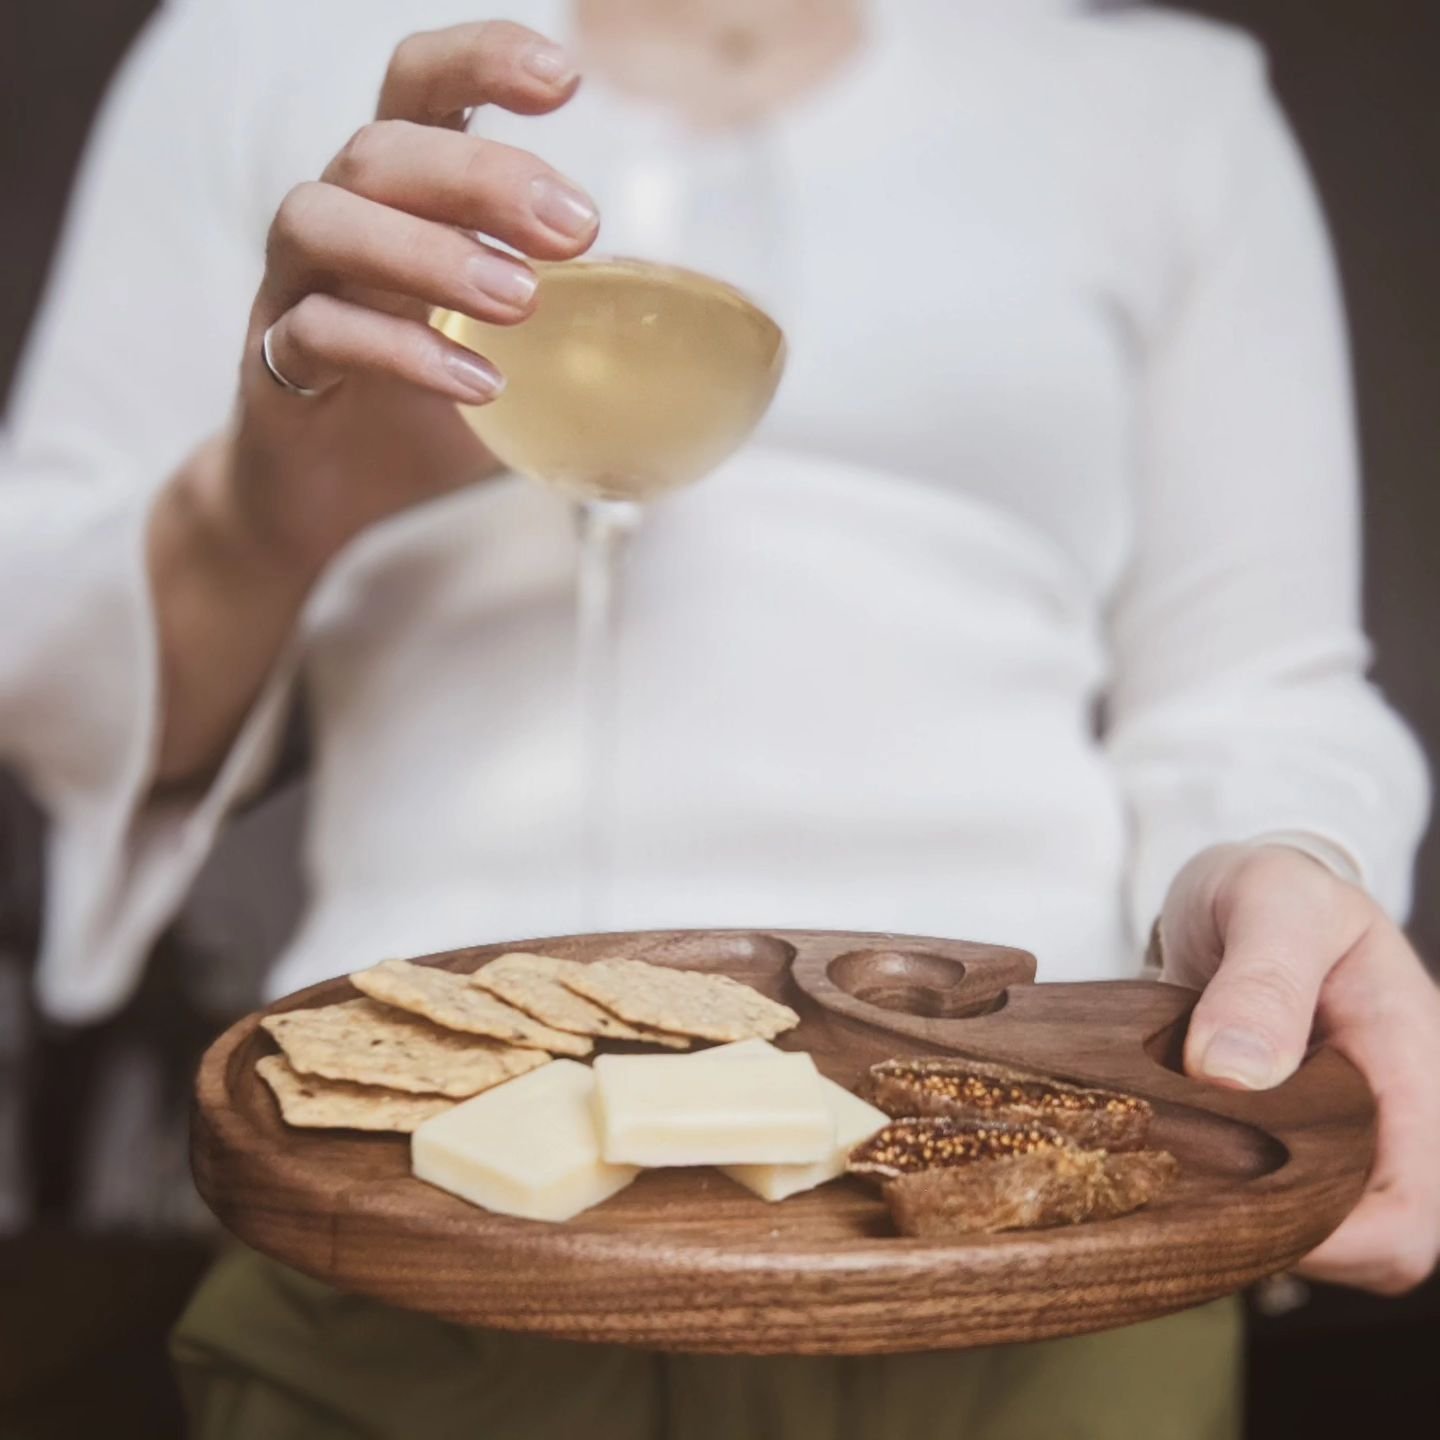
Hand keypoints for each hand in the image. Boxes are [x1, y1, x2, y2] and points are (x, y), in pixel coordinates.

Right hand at [227, 20, 598, 575]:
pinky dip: (401, 352)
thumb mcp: (514, 354)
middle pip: (381, 149)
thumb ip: (578, 328)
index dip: (481, 61)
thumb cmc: (427, 408)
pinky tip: (479, 384)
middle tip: (577, 230)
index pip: (420, 88)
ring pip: (324, 220)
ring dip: (430, 251)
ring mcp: (294, 290)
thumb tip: (694, 341)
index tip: (565, 82)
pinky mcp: (273, 366)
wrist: (328, 497)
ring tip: (521, 300)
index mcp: (399, 198)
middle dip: (483, 176)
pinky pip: (315, 333)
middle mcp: (340, 224)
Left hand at [1160, 842, 1439, 1294]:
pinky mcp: (1307, 1136)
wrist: (1243, 890)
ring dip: (1257, 1215)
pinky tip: (1186, 1157)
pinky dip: (1238, 1193)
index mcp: (1412, 1062)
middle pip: (1376, 1241)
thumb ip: (1262, 980)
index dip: (1337, 1238)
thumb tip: (1232, 1073)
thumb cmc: (1269, 889)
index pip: (1411, 1210)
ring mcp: (1353, 1130)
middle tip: (1191, 1186)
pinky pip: (1290, 1199)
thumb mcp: (1270, 902)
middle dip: (1288, 1234)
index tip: (1239, 1209)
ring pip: (1330, 1229)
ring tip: (1183, 1166)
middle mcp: (1395, 1113)